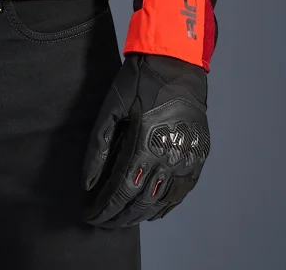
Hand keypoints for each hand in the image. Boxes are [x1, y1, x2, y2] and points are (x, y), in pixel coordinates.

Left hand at [81, 52, 209, 226]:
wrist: (176, 62)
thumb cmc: (140, 81)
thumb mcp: (112, 107)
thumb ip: (99, 146)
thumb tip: (87, 180)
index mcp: (146, 143)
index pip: (121, 189)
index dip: (104, 207)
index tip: (90, 215)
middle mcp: (170, 156)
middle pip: (141, 201)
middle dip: (119, 216)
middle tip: (102, 223)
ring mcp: (187, 157)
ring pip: (162, 200)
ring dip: (140, 215)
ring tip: (122, 221)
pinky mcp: (198, 155)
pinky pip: (182, 191)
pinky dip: (166, 206)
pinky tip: (152, 212)